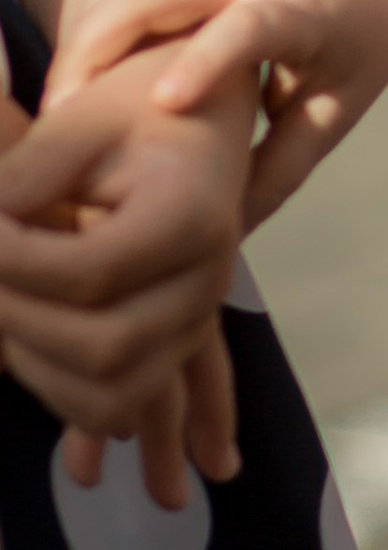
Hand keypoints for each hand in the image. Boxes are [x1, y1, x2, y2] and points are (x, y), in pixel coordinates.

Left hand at [0, 63, 252, 502]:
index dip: (15, 260)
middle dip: (20, 323)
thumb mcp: (78, 121)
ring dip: (42, 376)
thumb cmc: (136, 107)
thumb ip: (23, 174)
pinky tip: (64, 442)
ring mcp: (196, 316)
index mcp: (189, 219)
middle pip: (106, 346)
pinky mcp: (179, 338)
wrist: (197, 116)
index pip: (90, 270)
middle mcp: (206, 279)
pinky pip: (134, 404)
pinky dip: (83, 419)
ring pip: (119, 391)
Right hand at [54, 0, 387, 226]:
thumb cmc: (360, 50)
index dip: (203, 61)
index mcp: (304, 9)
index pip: (248, 28)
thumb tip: (218, 245)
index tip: (162, 103)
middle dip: (97, 48)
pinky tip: (86, 51)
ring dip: (86, 25)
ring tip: (65, 95)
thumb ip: (277, 172)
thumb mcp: (336, 112)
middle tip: (59, 118)